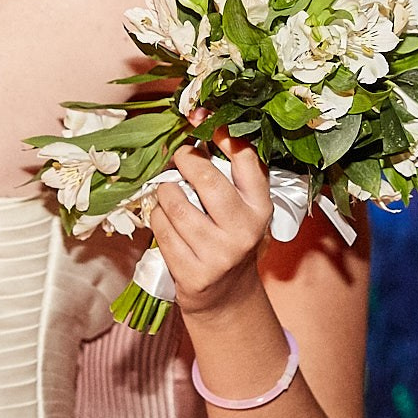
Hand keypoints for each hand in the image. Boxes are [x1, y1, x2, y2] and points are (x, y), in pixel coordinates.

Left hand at [148, 135, 272, 319]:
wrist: (226, 296)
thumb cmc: (230, 239)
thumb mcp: (244, 209)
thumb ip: (231, 174)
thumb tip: (200, 123)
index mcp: (261, 208)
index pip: (245, 161)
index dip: (223, 134)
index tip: (204, 120)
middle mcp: (243, 231)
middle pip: (205, 179)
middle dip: (185, 159)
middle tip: (181, 156)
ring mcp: (217, 254)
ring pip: (175, 202)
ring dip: (166, 191)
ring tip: (172, 194)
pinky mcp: (192, 272)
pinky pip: (160, 227)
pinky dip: (157, 217)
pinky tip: (167, 220)